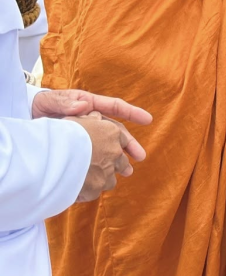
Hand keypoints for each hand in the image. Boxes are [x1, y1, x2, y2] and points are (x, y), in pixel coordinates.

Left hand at [32, 89, 150, 163]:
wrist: (27, 115)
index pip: (114, 107)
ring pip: (108, 144)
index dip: (132, 113)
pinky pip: (95, 153)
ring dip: (119, 156)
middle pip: (115, 130)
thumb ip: (66, 103)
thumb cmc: (40, 104)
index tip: (147, 120)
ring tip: (128, 171)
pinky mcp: (80, 143)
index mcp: (90, 105)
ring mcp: (87, 132)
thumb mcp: (51, 101)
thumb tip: (83, 105)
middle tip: (140, 156)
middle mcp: (93, 118)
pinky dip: (102, 162)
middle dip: (129, 143)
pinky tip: (106, 173)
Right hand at [66, 114, 137, 202]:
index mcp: (112, 133)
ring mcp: (108, 171)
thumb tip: (96, 115)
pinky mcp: (98, 187)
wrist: (54, 152)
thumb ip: (89, 120)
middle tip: (119, 171)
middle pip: (122, 162)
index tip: (123, 151)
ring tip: (92, 182)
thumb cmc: (62, 133)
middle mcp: (115, 152)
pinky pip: (97, 191)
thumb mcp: (76, 119)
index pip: (123, 140)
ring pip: (111, 179)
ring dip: (103, 180)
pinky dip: (89, 191)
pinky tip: (77, 190)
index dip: (120, 145)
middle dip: (118, 166)